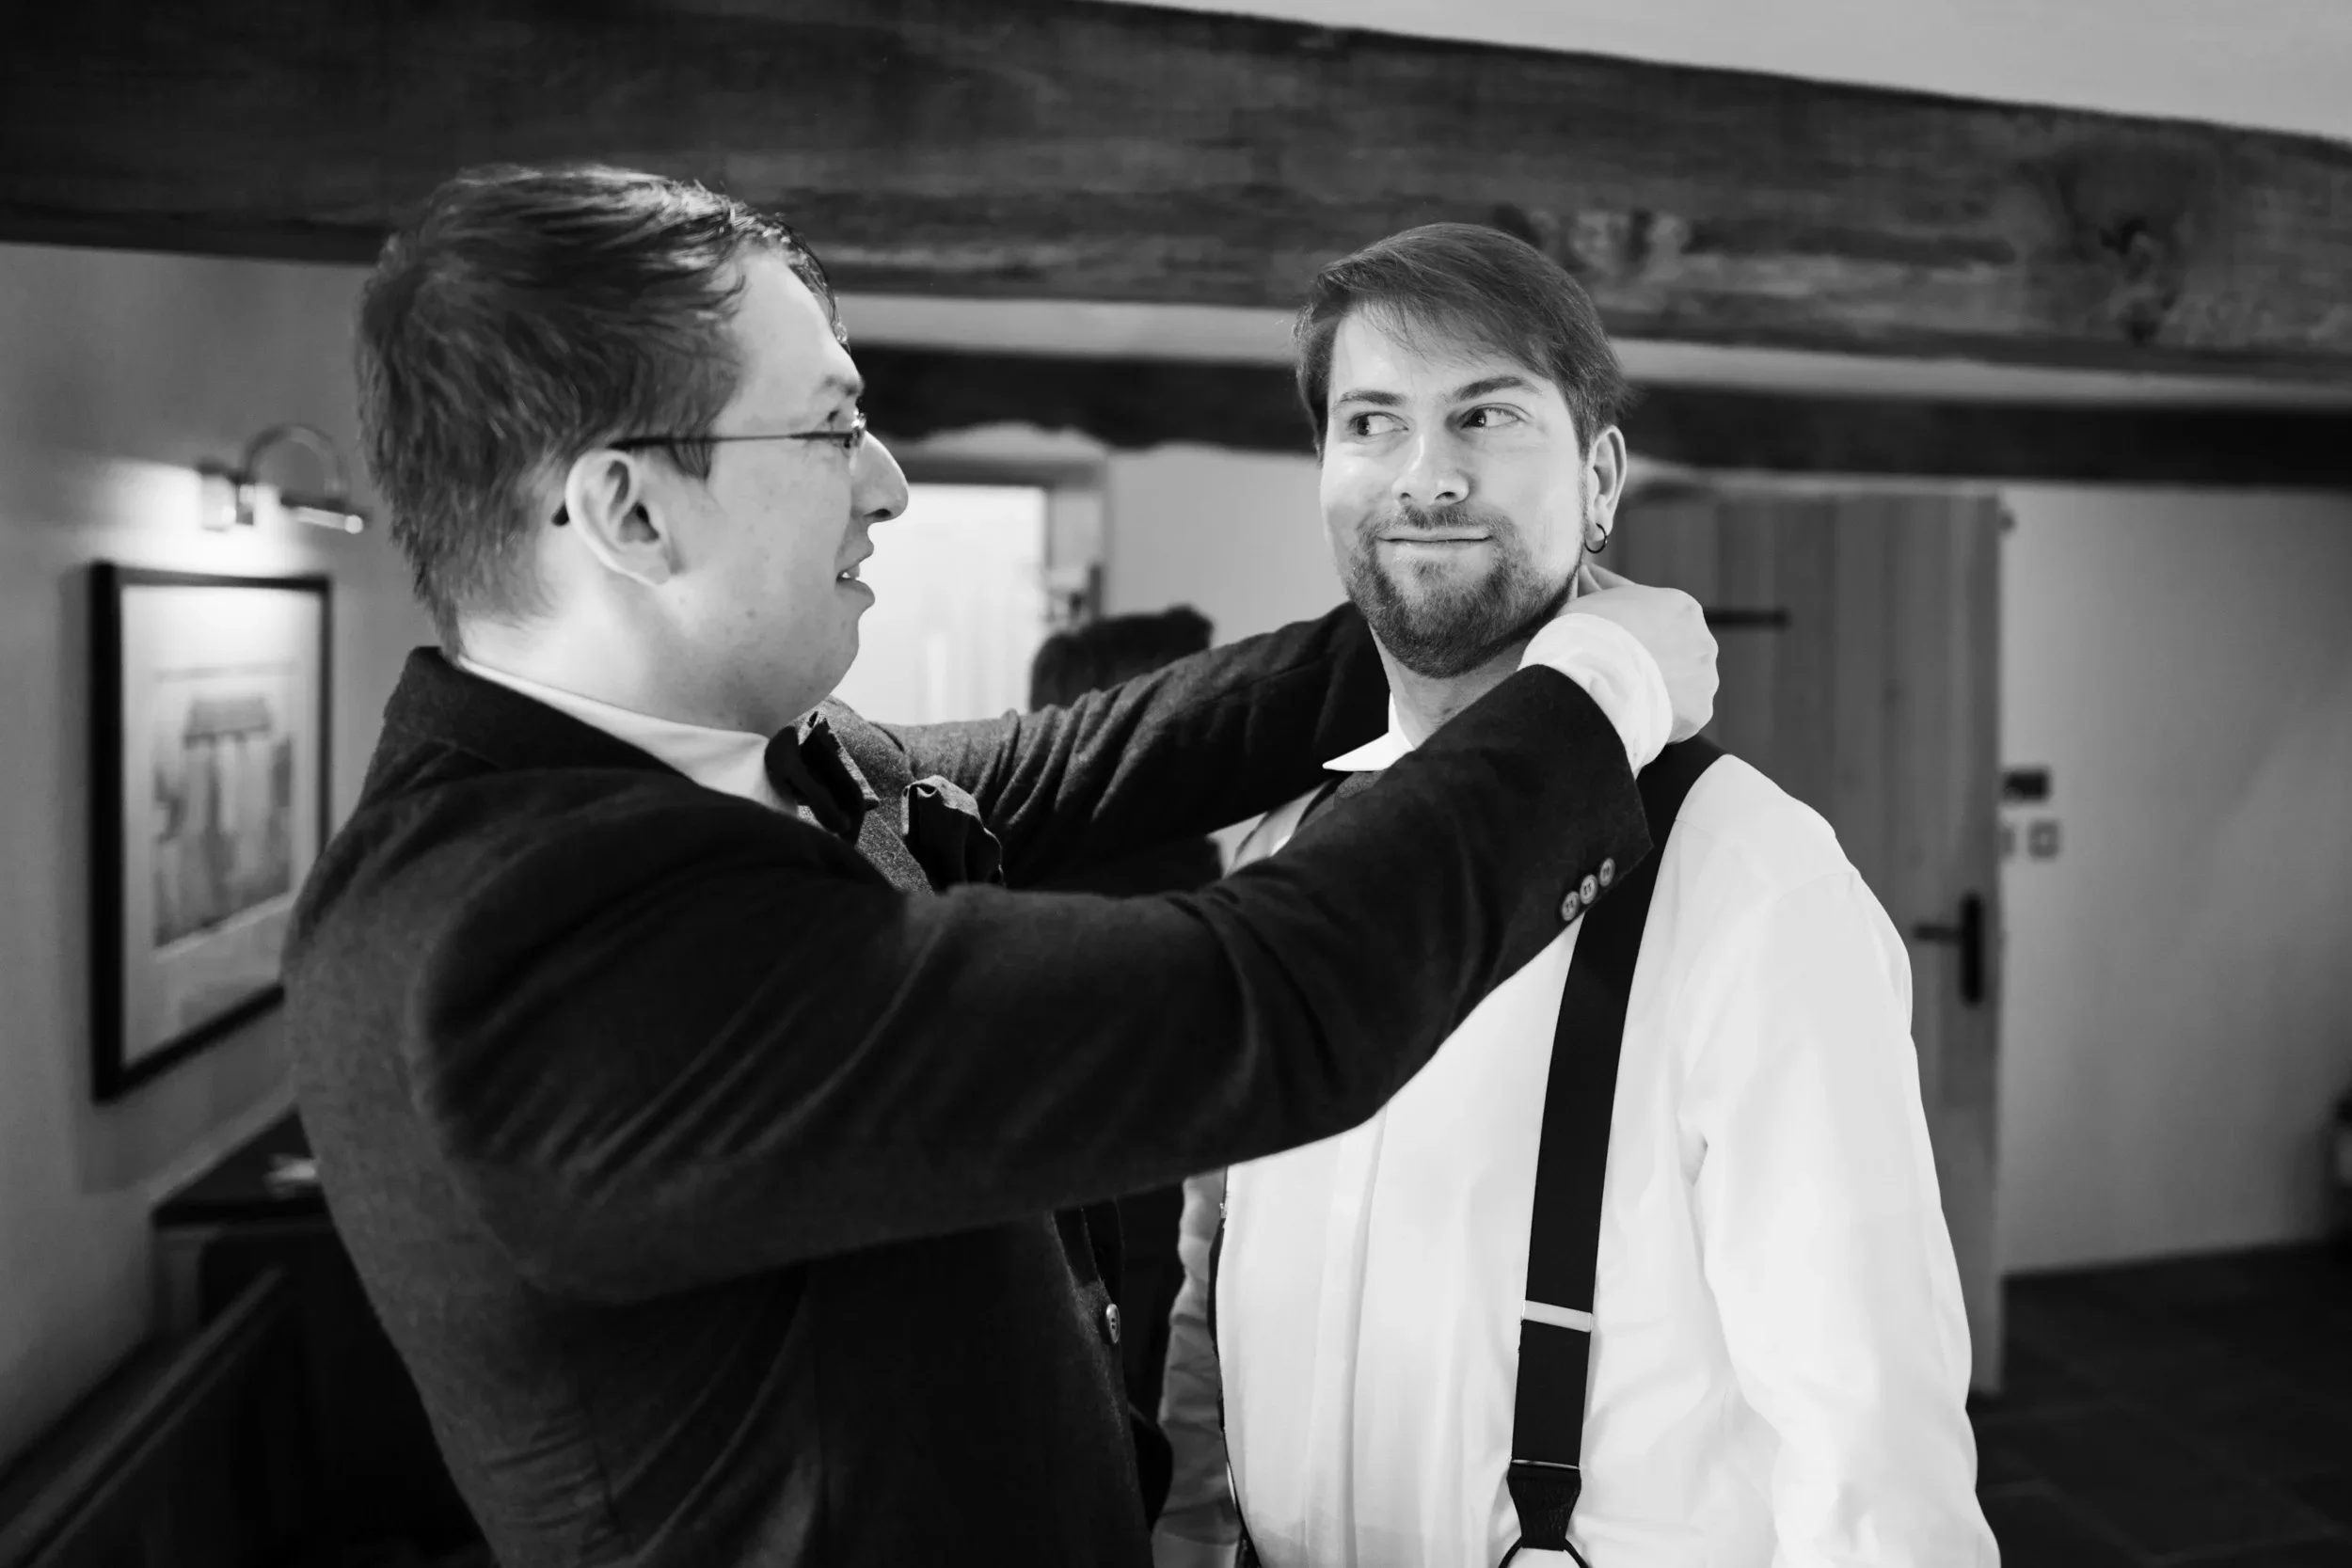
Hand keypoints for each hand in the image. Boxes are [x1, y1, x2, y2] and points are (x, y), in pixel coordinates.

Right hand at [1565, 564, 1717, 741]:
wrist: (1594, 679)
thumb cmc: (1587, 635)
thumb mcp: (1589, 601)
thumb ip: (1597, 590)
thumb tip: (1587, 573)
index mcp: (1680, 607)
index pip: (1659, 617)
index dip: (1634, 629)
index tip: (1615, 640)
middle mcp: (1702, 639)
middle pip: (1678, 652)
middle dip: (1654, 661)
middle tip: (1621, 675)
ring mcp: (1704, 677)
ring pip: (1683, 685)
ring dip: (1662, 690)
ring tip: (1629, 701)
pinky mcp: (1699, 712)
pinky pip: (1680, 716)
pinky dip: (1661, 717)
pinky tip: (1638, 718)